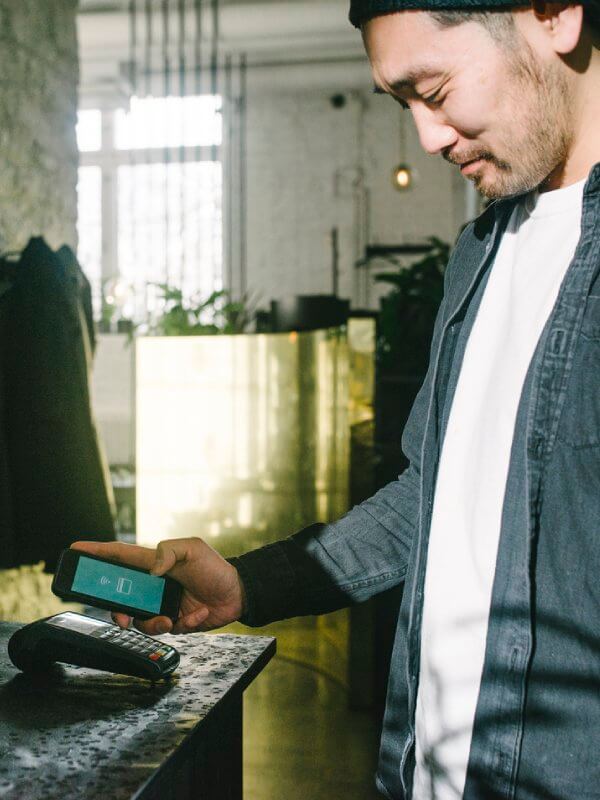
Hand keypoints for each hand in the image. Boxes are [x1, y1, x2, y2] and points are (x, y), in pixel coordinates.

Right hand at [70, 538, 246, 635]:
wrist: (238, 594)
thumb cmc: (216, 568)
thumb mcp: (194, 548)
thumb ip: (169, 551)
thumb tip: (152, 569)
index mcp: (154, 564)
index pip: (120, 556)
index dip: (97, 552)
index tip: (76, 548)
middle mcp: (153, 585)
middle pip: (120, 598)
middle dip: (115, 609)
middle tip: (121, 616)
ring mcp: (162, 605)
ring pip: (139, 620)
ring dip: (152, 623)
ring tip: (171, 619)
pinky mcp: (174, 622)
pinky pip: (165, 630)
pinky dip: (183, 624)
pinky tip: (197, 615)